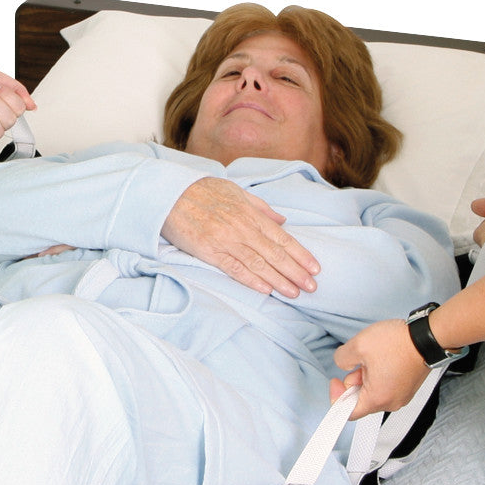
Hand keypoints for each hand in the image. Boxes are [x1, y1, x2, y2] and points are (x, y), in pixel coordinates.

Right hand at [161, 177, 319, 296]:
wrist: (169, 194)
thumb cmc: (202, 190)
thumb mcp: (236, 191)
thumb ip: (260, 207)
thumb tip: (283, 221)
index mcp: (250, 213)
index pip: (281, 237)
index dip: (300, 254)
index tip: (315, 268)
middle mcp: (241, 228)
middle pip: (274, 254)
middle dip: (295, 271)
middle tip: (312, 287)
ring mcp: (225, 240)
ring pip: (258, 264)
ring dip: (278, 280)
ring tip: (294, 293)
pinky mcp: (209, 251)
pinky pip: (234, 268)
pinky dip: (251, 280)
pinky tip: (266, 289)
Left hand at [328, 317, 428, 417]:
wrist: (426, 338)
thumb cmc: (398, 343)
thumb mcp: (358, 345)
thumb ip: (342, 359)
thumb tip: (343, 365)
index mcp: (378, 399)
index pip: (349, 412)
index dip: (337, 396)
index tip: (336, 380)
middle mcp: (392, 402)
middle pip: (362, 401)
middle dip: (354, 381)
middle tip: (359, 361)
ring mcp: (402, 396)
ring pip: (374, 392)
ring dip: (366, 377)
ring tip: (373, 357)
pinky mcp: (408, 388)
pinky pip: (386, 387)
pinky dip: (379, 375)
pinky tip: (383, 359)